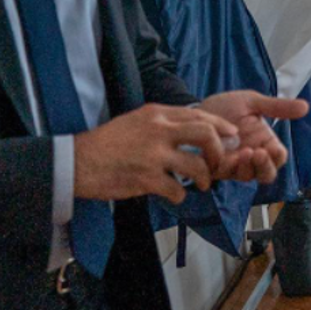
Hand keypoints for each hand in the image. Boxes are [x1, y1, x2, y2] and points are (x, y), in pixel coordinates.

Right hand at [73, 104, 239, 205]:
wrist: (78, 161)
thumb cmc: (108, 142)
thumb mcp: (137, 119)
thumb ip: (164, 122)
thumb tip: (193, 128)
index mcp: (157, 114)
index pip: (200, 115)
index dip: (222, 126)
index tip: (232, 135)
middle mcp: (159, 131)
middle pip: (206, 135)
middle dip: (219, 151)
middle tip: (218, 162)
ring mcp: (154, 156)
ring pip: (197, 166)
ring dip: (205, 178)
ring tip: (202, 184)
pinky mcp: (146, 179)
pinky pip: (178, 190)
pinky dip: (181, 195)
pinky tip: (175, 194)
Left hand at [196, 90, 309, 183]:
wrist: (197, 110)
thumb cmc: (226, 107)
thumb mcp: (252, 102)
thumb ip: (277, 107)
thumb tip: (306, 106)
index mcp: (264, 143)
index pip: (278, 157)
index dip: (277, 157)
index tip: (273, 149)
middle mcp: (251, 157)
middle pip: (266, 174)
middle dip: (264, 167)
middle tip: (259, 153)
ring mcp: (234, 165)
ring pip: (247, 176)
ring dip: (247, 167)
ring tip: (244, 152)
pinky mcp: (215, 168)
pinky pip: (225, 175)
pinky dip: (228, 168)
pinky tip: (226, 156)